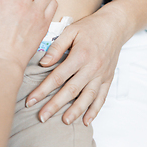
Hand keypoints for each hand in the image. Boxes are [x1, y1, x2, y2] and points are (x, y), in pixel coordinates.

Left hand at [25, 3, 125, 125]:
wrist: (115, 25)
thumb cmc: (90, 26)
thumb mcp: (71, 30)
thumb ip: (57, 47)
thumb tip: (43, 63)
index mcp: (80, 55)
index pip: (58, 77)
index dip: (43, 90)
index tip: (31, 100)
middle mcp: (92, 68)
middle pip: (71, 91)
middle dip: (55, 105)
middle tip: (42, 117)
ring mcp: (101, 75)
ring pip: (87, 97)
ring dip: (75, 111)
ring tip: (63, 121)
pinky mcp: (108, 78)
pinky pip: (101, 98)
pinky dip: (94, 110)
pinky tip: (86, 120)